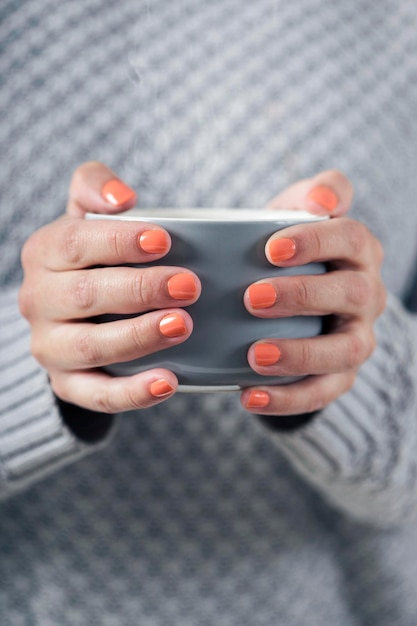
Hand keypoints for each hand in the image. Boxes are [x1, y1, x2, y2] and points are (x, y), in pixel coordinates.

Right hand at [19, 162, 200, 412]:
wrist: (74, 313)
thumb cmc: (94, 258)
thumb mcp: (88, 217)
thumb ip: (95, 188)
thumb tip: (122, 198)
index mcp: (45, 253)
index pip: (76, 243)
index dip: (119, 242)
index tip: (164, 240)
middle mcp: (39, 300)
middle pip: (86, 295)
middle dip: (140, 290)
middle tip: (189, 285)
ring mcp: (51, 346)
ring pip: (91, 346)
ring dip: (139, 337)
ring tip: (182, 325)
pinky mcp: (67, 384)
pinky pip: (96, 395)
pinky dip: (132, 393)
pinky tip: (168, 383)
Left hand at [241, 170, 385, 414]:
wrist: (287, 298)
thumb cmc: (284, 250)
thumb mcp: (294, 213)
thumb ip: (313, 194)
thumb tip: (323, 197)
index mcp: (358, 251)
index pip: (349, 238)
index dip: (315, 241)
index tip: (270, 249)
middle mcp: (366, 294)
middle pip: (351, 293)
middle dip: (303, 296)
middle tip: (252, 298)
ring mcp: (357, 337)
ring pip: (345, 350)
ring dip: (301, 353)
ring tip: (255, 355)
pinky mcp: (341, 375)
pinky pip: (324, 392)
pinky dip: (288, 399)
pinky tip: (248, 396)